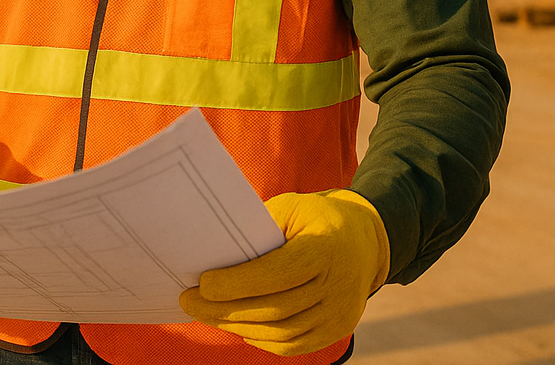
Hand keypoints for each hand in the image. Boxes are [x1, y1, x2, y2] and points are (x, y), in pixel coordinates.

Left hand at [179, 189, 389, 356]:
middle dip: (226, 309)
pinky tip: (238, 327)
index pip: (276, 274)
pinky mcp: (337, 330)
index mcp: (324, 250)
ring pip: (282, 332)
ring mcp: (340, 313)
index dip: (237, 283)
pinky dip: (262, 340)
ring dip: (238, 327)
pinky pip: (294, 345)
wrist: (365, 238)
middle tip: (189, 302)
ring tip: (207, 314)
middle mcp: (337, 286)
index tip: (202, 283)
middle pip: (275, 309)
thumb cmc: (315, 218)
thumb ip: (257, 231)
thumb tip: (213, 255)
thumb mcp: (290, 208)